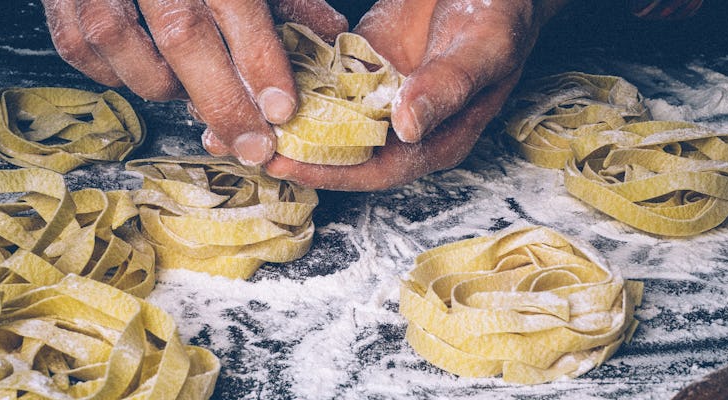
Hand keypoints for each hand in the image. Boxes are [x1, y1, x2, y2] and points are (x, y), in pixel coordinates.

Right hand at [40, 0, 347, 165]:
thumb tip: (328, 35)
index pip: (235, 3)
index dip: (259, 61)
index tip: (281, 108)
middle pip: (181, 37)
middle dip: (222, 102)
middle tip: (253, 146)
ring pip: (123, 48)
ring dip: (164, 85)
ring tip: (193, 90)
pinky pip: (81, 50)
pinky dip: (116, 73)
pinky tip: (145, 70)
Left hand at [265, 0, 569, 190]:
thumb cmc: (502, 14)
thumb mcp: (482, 49)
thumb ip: (446, 88)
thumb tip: (407, 127)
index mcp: (435, 137)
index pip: (375, 170)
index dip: (328, 171)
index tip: (283, 164)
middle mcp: (400, 125)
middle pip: (338, 152)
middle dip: (288, 152)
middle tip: (237, 145)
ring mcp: (376, 94)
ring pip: (321, 118)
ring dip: (278, 120)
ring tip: (225, 121)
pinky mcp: (360, 64)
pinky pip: (320, 79)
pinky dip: (288, 80)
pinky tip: (252, 79)